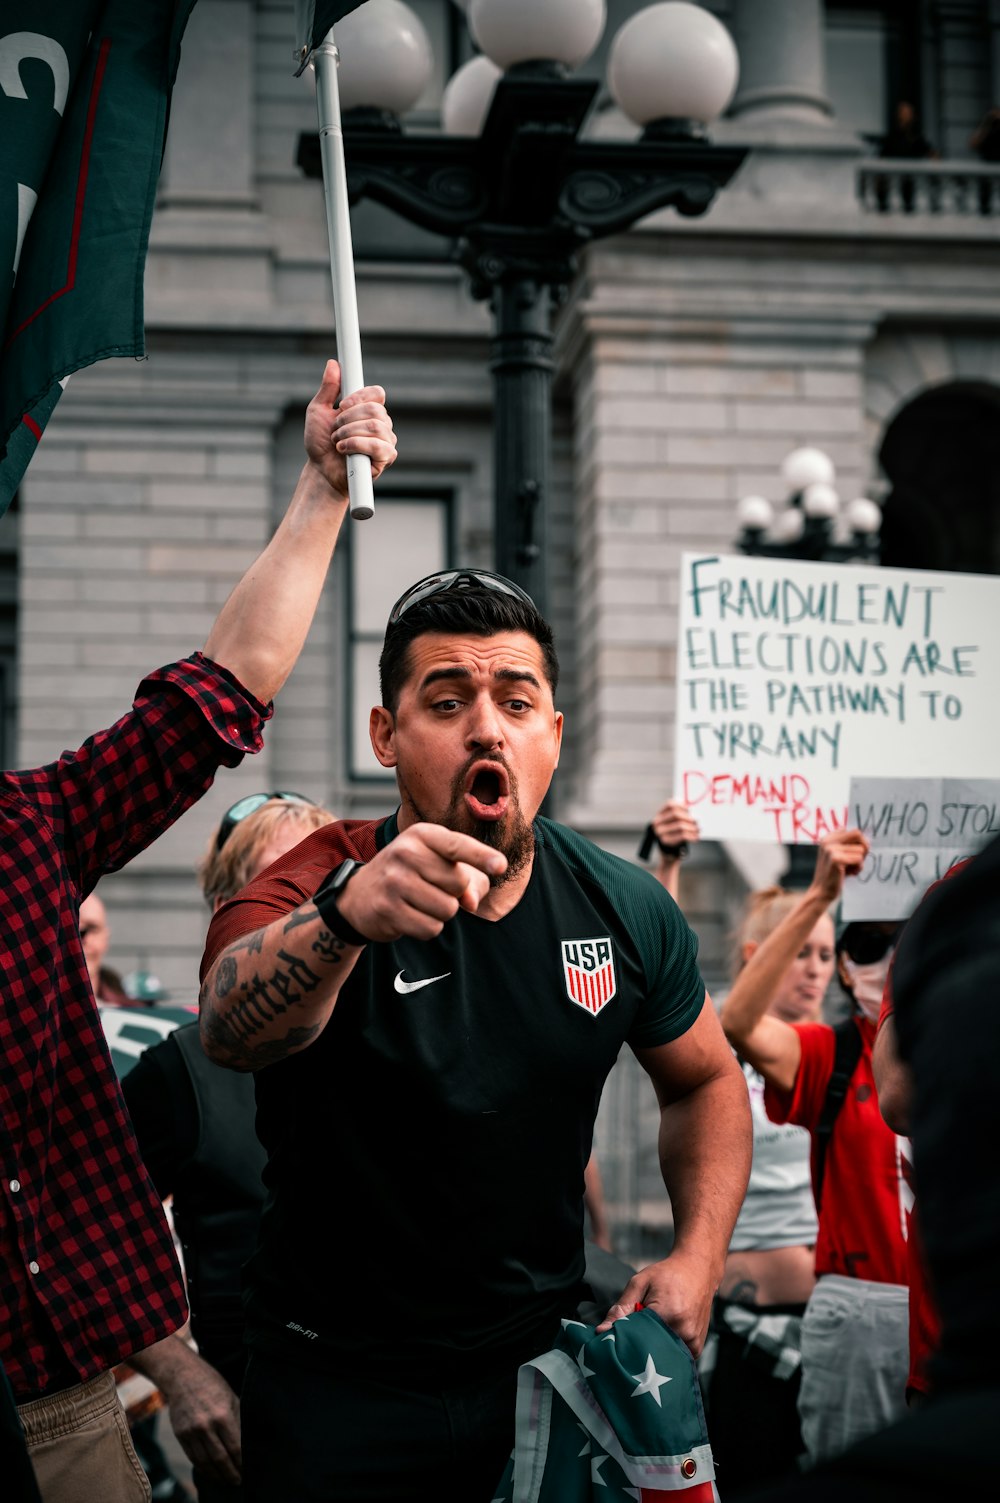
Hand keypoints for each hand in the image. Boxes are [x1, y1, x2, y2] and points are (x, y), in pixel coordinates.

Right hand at [158, 1350, 241, 1484]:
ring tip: (225, 1481)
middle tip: (238, 1481)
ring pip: (205, 1462)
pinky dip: (202, 1468)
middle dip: (231, 1473)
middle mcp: (206, 1426)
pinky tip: (210, 1472)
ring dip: (216, 1475)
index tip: (247, 1471)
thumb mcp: (231, 1397)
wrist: (182, 1376)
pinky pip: (192, 1457)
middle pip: (220, 1458)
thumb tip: (246, 1442)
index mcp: (223, 1415)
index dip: (241, 1462)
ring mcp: (191, 1432)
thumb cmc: (212, 1384)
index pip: (235, 1447)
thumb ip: (238, 1419)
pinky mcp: (180, 1435)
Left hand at [303, 359, 396, 496]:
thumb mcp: (318, 411)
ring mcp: (386, 440)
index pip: (377, 393)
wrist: (321, 471)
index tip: (342, 405)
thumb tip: (333, 364)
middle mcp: (381, 423)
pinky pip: (378, 445)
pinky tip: (344, 451)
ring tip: (337, 442)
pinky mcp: (386, 458)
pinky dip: (356, 445)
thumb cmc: (321, 443)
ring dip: (349, 433)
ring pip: (376, 426)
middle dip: (348, 419)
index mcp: (368, 410)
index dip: (360, 396)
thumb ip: (327, 388)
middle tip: (335, 430)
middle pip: (375, 409)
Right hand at [337, 822, 506, 941]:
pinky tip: (410, 915)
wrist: (360, 894)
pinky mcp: (387, 909)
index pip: (457, 845)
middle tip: (431, 887)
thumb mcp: (439, 864)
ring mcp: (394, 881)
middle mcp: (405, 853)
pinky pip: (431, 929)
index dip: (482, 856)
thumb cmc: (411, 874)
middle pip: (459, 884)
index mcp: (422, 835)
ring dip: (441, 913)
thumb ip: (470, 879)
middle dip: (454, 893)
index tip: (500, 866)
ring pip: (447, 909)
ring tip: (420, 902)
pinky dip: (427, 928)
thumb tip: (471, 903)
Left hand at [596, 1250, 714, 1357]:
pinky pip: (675, 1358)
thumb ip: (621, 1308)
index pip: (637, 1340)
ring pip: (662, 1358)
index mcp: (668, 1314)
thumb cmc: (668, 1274)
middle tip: (632, 1336)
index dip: (624, 1340)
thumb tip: (601, 1331)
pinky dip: (665, 1351)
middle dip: (637, 1348)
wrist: (698, 1270)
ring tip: (649, 1333)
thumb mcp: (640, 1283)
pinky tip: (661, 1337)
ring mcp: (693, 1343)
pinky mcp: (697, 1348)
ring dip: (652, 1351)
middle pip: (650, 1353)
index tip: (616, 1338)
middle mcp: (684, 1332)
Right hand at [651, 801, 699, 855]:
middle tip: (697, 821)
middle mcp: (657, 822)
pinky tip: (696, 837)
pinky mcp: (666, 841)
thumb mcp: (675, 822)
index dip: (681, 806)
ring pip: (680, 825)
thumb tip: (694, 810)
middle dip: (689, 817)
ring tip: (698, 830)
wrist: (669, 849)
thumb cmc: (674, 832)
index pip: (670, 804)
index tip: (690, 810)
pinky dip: (692, 836)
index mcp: (660, 814)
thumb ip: (683, 814)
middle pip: (676, 814)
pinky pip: (682, 836)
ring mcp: (660, 832)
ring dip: (692, 828)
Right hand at [810, 827, 868, 904]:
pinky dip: (858, 868)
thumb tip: (864, 837)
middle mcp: (827, 841)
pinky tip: (849, 874)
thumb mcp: (839, 855)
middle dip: (864, 847)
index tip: (855, 854)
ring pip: (861, 849)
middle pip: (858, 834)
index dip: (860, 843)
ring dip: (860, 862)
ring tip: (850, 870)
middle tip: (859, 860)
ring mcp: (831, 849)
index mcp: (828, 838)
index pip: (854, 831)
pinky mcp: (836, 859)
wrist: (822, 892)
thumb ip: (848, 844)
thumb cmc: (835, 874)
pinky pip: (859, 859)